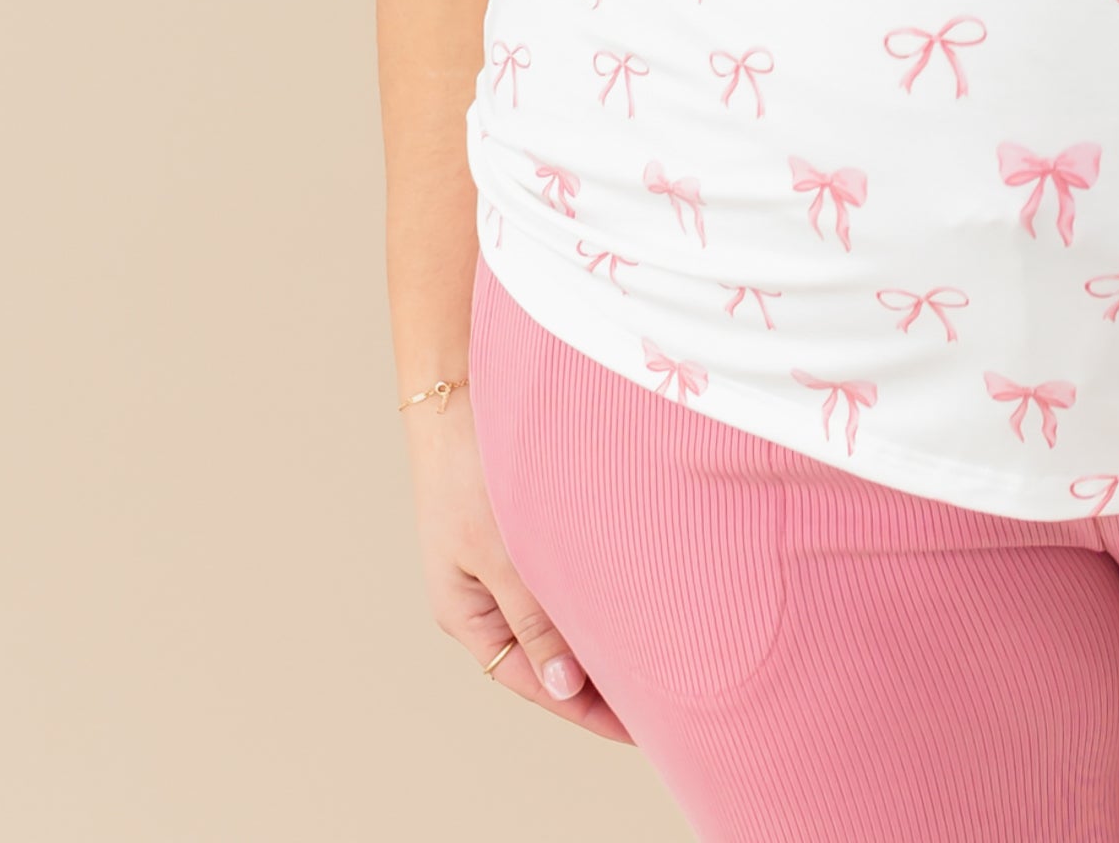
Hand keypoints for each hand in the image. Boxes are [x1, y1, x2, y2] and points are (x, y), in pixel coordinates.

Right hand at [405, 396, 633, 740]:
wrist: (458, 391)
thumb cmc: (469, 469)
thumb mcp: (499, 553)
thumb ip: (533, 619)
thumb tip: (566, 687)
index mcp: (466, 614)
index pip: (533, 680)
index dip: (583, 707)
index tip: (637, 728)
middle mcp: (484, 595)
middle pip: (548, 655)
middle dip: (598, 678)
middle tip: (660, 698)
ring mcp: (503, 560)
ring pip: (559, 615)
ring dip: (600, 632)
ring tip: (655, 653)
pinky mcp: (524, 526)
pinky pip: (563, 575)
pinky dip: (594, 591)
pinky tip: (632, 592)